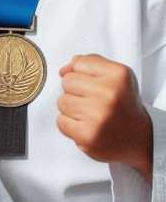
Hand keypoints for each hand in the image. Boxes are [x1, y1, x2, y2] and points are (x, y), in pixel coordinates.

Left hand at [57, 54, 152, 179]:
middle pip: (67, 82)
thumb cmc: (123, 105)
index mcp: (119, 75)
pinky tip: (87, 126)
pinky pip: (61, 121)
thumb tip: (63, 70)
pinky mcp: (87, 135)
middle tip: (94, 102)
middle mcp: (110, 94)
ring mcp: (98, 116)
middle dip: (75, 91)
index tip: (96, 85)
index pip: (77, 63)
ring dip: (72, 109)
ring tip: (91, 115)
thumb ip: (89, 63)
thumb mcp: (115, 75)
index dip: (83, 75)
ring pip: (62, 101)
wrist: (140, 138)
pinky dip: (70, 125)